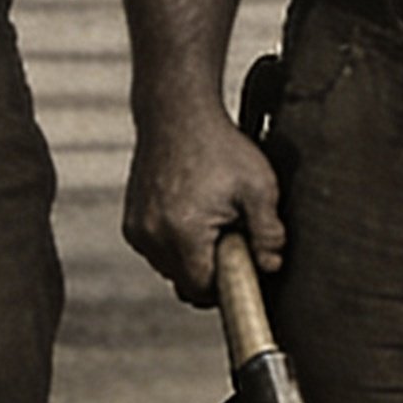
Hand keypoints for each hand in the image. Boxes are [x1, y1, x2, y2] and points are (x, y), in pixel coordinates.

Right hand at [123, 107, 285, 305]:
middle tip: (230, 236)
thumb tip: (271, 266)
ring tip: (210, 220)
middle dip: (209, 270)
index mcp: (184, 233)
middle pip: (184, 283)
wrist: (176, 112)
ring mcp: (137, 229)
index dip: (225, 286)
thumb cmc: (219, 146)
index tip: (241, 269)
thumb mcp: (258, 186)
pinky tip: (190, 213)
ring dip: (190, 258)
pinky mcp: (130, 221)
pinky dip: (173, 243)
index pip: (202, 290)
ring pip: (168, 268)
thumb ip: (268, 232)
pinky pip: (155, 251)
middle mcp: (153, 236)